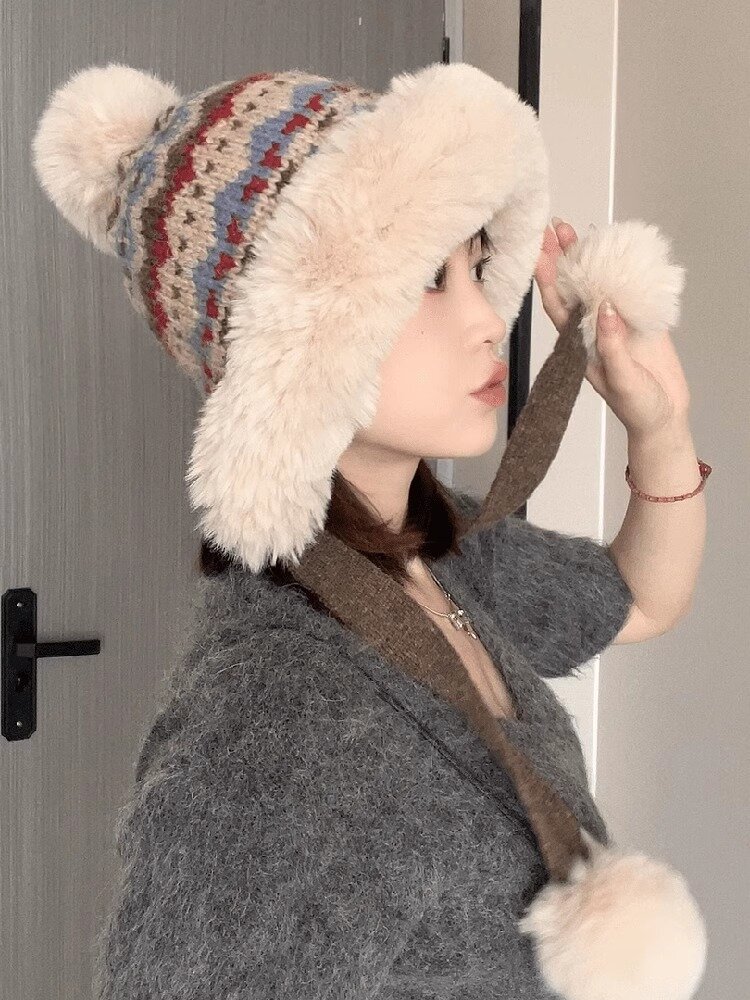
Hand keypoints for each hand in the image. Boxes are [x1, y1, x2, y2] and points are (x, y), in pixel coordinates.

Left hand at [534, 218, 691, 436]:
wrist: (665, 417)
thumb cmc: (638, 407)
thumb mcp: (621, 380)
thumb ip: (611, 346)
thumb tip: (603, 308)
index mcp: (579, 346)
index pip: (558, 308)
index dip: (549, 280)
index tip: (540, 254)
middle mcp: (592, 330)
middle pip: (574, 288)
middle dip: (562, 258)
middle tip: (554, 228)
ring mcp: (615, 324)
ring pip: (597, 283)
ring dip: (588, 258)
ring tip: (574, 229)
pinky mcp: (639, 321)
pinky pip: (628, 289)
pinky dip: (620, 268)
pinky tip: (614, 248)